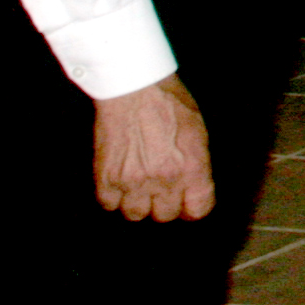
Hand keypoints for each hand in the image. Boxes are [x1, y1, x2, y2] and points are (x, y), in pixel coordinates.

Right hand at [94, 77, 211, 222]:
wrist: (134, 89)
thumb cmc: (170, 104)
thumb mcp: (198, 133)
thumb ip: (197, 165)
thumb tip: (194, 188)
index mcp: (192, 168)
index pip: (199, 210)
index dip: (193, 207)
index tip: (188, 202)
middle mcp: (165, 180)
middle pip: (165, 215)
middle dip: (165, 203)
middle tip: (161, 188)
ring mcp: (133, 182)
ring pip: (135, 214)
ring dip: (137, 202)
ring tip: (139, 183)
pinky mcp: (106, 178)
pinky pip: (109, 204)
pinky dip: (113, 196)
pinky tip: (119, 179)